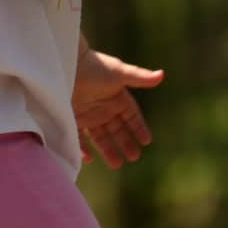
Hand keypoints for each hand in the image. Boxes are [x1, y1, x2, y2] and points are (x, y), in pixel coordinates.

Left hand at [72, 47, 163, 168]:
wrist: (66, 63)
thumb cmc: (94, 66)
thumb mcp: (119, 73)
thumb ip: (139, 77)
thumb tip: (162, 74)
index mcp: (117, 97)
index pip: (132, 116)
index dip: (139, 128)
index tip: (146, 141)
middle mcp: (104, 107)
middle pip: (118, 130)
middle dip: (126, 143)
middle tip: (134, 157)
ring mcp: (88, 114)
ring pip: (100, 137)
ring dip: (108, 150)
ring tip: (116, 165)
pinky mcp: (72, 118)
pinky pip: (79, 137)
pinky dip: (82, 148)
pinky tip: (87, 159)